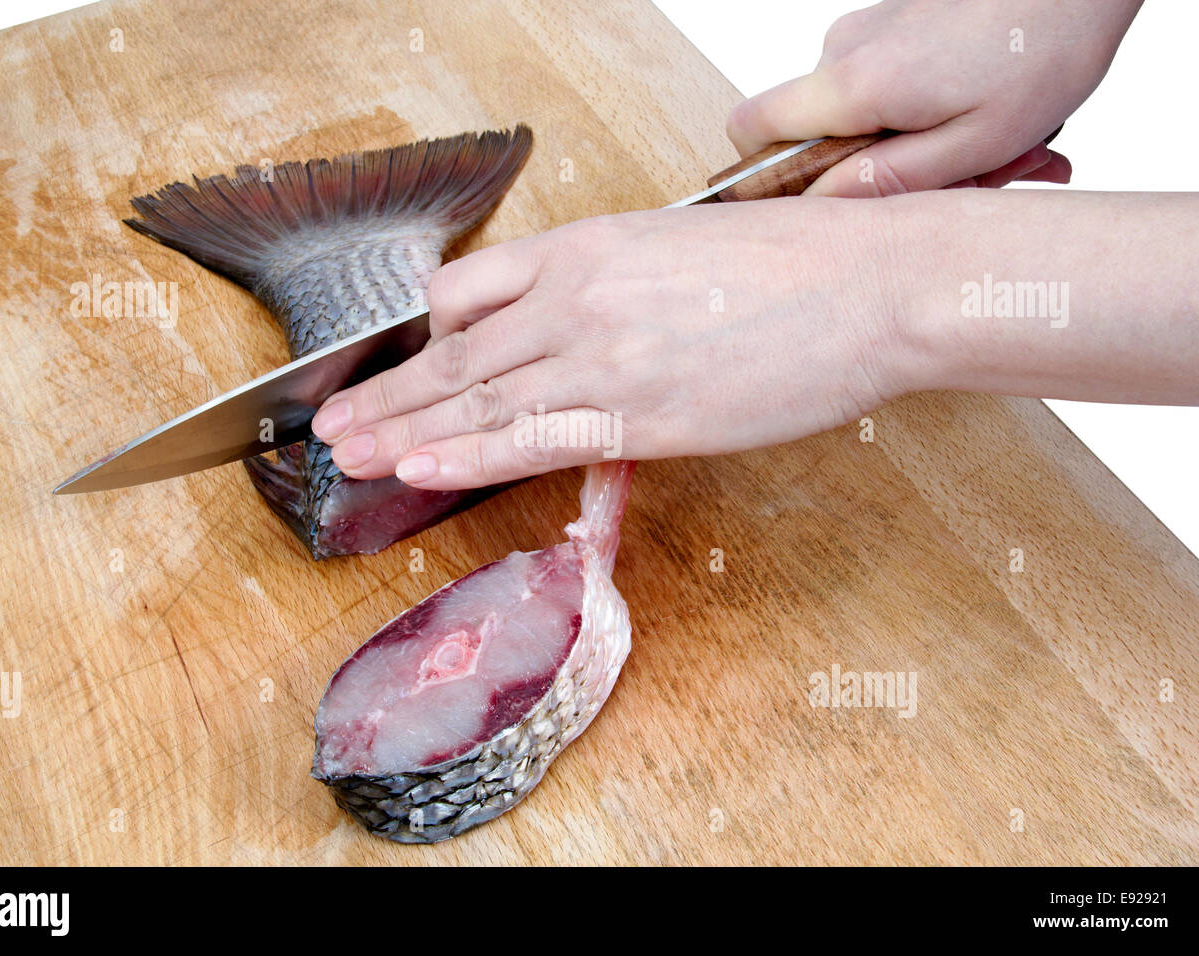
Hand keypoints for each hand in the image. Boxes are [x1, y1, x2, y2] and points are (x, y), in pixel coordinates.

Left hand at [310, 200, 908, 489]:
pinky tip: (420, 466)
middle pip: (454, 350)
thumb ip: (617, 288)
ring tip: (349, 454)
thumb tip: (588, 329)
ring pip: (476, 396)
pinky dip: (467, 454)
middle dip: (387, 392)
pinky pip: (530, 438)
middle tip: (331, 425)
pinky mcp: (638, 415)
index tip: (401, 363)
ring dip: (404, 428)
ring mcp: (601, 357)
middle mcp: (575, 297)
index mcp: (587, 246)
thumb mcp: (684, 249)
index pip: (471, 288)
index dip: (425, 333)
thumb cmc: (796, 263)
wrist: (868, 284)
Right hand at [727, 0, 1141, 194]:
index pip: (751, 128)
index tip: (812, 198)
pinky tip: (988, 111)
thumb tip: (822, 204)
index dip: (763, 172)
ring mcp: (869, 28)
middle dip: (875, 168)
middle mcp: (847, 48)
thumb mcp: (975, 144)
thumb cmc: (1044, 46)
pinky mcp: (894, 19)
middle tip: (957, 178)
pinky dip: (932, 107)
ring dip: (915, 139)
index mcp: (856, 85)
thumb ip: (887, 180)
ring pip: (860, 110)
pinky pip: (888, 82)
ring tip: (992, 144)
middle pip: (816, 131)